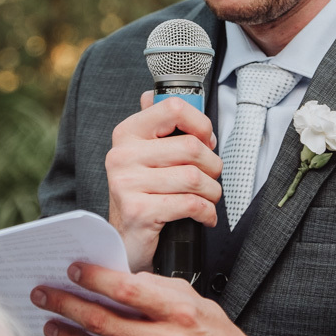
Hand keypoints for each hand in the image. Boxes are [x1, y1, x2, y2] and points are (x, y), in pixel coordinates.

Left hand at [32, 263, 292, 335]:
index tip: (73, 270)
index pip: (126, 289)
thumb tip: (124, 279)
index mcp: (179, 313)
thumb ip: (162, 291)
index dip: (94, 278)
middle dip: (68, 306)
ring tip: (54, 327)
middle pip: (104, 322)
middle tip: (45, 296)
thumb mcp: (198, 305)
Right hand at [107, 92, 221, 271]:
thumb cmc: (143, 194)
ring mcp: (127, 183)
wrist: (124, 241)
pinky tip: (204, 216)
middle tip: (211, 177)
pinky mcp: (138, 212)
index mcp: (127, 133)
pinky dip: (207, 212)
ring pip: (194, 177)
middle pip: (191, 147)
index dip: (201, 124)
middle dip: (213, 165)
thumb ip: (155, 125)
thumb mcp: (146, 155)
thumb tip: (155, 94)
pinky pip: (190, 204)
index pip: (173, 108)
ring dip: (212, 192)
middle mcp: (122, 155)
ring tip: (208, 198)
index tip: (206, 141)